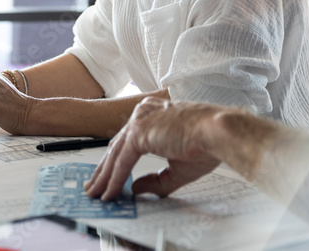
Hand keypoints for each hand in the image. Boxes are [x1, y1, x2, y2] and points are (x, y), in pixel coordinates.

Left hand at [85, 97, 221, 200]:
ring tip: (95, 194)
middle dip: (103, 170)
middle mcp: (143, 114)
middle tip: (93, 187)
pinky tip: (109, 193)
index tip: (107, 176)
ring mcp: (139, 121)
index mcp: (153, 114)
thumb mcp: (176, 168)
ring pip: (115, 154)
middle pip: (117, 147)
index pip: (128, 140)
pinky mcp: (139, 133)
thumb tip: (134, 188)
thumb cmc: (206, 145)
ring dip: (104, 177)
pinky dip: (114, 179)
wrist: (216, 133)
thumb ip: (155, 180)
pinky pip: (122, 161)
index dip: (116, 161)